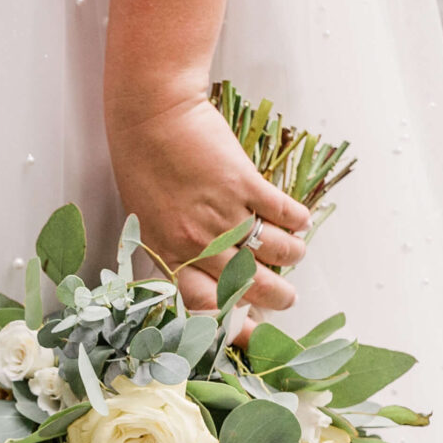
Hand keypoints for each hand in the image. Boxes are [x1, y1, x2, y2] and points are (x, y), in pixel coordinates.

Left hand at [105, 86, 311, 329]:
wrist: (151, 116)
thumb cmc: (142, 166)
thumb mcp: (148, 220)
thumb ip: (177, 248)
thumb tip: (213, 270)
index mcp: (169, 255)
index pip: (205, 305)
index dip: (233, 322)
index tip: (252, 326)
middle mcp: (197, 243)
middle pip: (248, 286)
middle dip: (276, 299)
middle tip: (287, 299)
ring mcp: (222, 214)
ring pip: (273, 252)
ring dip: (292, 256)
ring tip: (296, 253)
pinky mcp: (245, 184)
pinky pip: (283, 213)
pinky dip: (297, 220)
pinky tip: (300, 221)